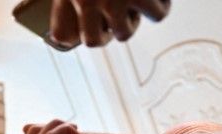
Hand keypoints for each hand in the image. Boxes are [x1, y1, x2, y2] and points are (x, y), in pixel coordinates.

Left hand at [48, 0, 170, 48]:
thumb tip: (72, 19)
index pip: (59, 33)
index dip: (70, 36)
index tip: (76, 35)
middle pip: (92, 41)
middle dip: (106, 32)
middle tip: (115, 17)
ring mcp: (114, 0)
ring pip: (125, 33)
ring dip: (133, 18)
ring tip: (137, 1)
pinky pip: (156, 15)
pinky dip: (162, 5)